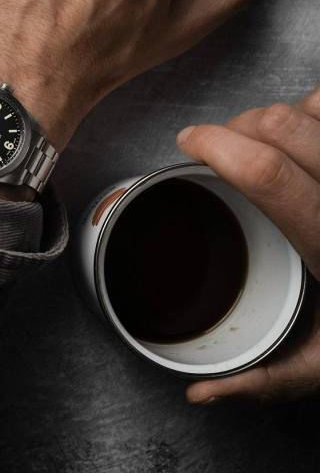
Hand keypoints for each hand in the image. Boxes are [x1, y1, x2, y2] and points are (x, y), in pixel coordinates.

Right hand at [177, 86, 319, 402]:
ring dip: (277, 114)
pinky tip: (303, 131)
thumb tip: (200, 390)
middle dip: (236, 124)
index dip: (217, 145)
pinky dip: (311, 108)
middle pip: (283, 125)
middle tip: (219, 143)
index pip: (268, 175)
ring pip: (313, 105)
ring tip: (263, 138)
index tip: (188, 141)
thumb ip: (264, 380)